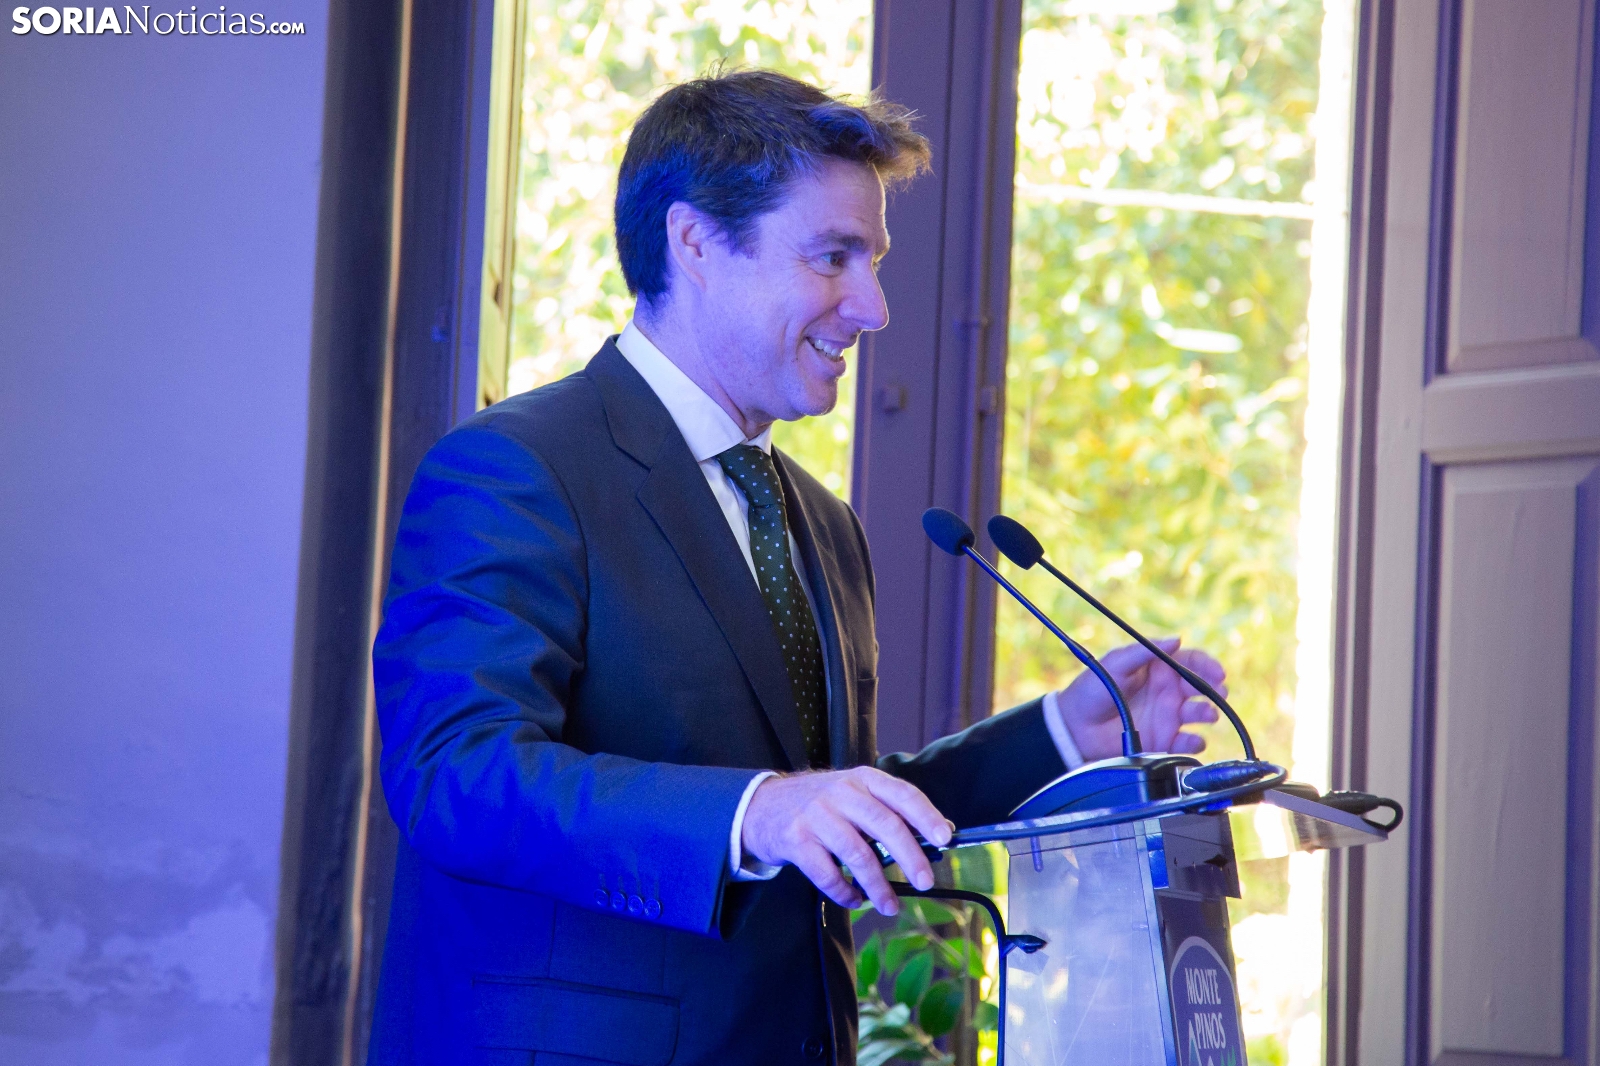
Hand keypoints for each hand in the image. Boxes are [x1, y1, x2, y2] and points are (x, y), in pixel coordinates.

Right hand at [740, 767, 954, 915]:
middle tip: (925, 882)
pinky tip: (855, 900)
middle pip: (884, 824)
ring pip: (858, 854)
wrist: (761, 806)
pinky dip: (845, 892)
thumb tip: (934, 838)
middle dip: (910, 856)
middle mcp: (841, 792)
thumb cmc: (819, 805)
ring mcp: (816, 815)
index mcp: (863, 779)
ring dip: (878, 885)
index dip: (926, 816)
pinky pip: (827, 874)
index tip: (945, 839)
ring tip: (891, 905)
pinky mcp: (796, 840)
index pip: (902, 794)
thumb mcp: (852, 795)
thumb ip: (886, 812)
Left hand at [1051, 638, 1226, 761]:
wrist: (1075, 727)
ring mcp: (1167, 716)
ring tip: (1205, 714)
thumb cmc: (1092, 689)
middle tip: (1218, 691)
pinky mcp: (1164, 740)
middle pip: (1201, 687)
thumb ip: (1143, 651)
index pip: (1191, 662)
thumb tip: (1176, 639)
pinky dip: (1195, 742)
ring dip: (1208, 713)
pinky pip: (1188, 742)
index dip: (1207, 665)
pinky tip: (1192, 739)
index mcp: (1158, 669)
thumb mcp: (1115, 663)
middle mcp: (1167, 692)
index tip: (1217, 672)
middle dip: (1215, 689)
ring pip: (1200, 713)